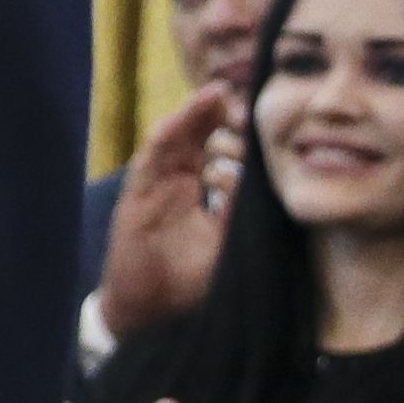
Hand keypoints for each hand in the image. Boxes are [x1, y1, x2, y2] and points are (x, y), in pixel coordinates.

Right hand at [94, 84, 242, 347]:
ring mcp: (154, 185)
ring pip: (174, 138)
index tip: (260, 115)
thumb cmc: (188, 279)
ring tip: (216, 93)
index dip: (234, 129)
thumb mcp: (227, 244)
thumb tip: (268, 184)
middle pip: (195, 134)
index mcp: (196, 189)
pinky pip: (151, 158)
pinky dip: (166, 136)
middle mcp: (175, 180)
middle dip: (217, 112)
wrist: (149, 309)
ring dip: (193, 114)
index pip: (215, 147)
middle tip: (243, 96)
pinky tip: (182, 118)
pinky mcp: (136, 194)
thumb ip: (241, 213)